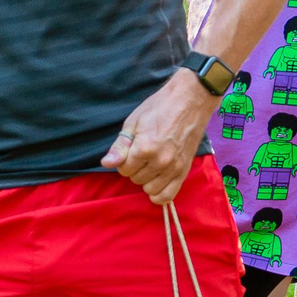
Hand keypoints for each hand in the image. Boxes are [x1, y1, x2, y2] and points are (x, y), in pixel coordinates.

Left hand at [101, 70, 217, 204]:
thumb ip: (120, 147)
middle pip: (135, 179)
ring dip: (146, 179)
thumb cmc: (159, 108)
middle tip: (143, 153)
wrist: (190, 101)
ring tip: (151, 164)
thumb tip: (107, 164)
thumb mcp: (133, 122)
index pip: (123, 169)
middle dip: (135, 168)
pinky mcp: (185, 171)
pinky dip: (159, 194)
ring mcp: (174, 168)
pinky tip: (157, 182)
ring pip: (150, 189)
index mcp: (145, 148)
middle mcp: (160, 161)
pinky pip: (168, 196)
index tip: (131, 149)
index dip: (124, 160)